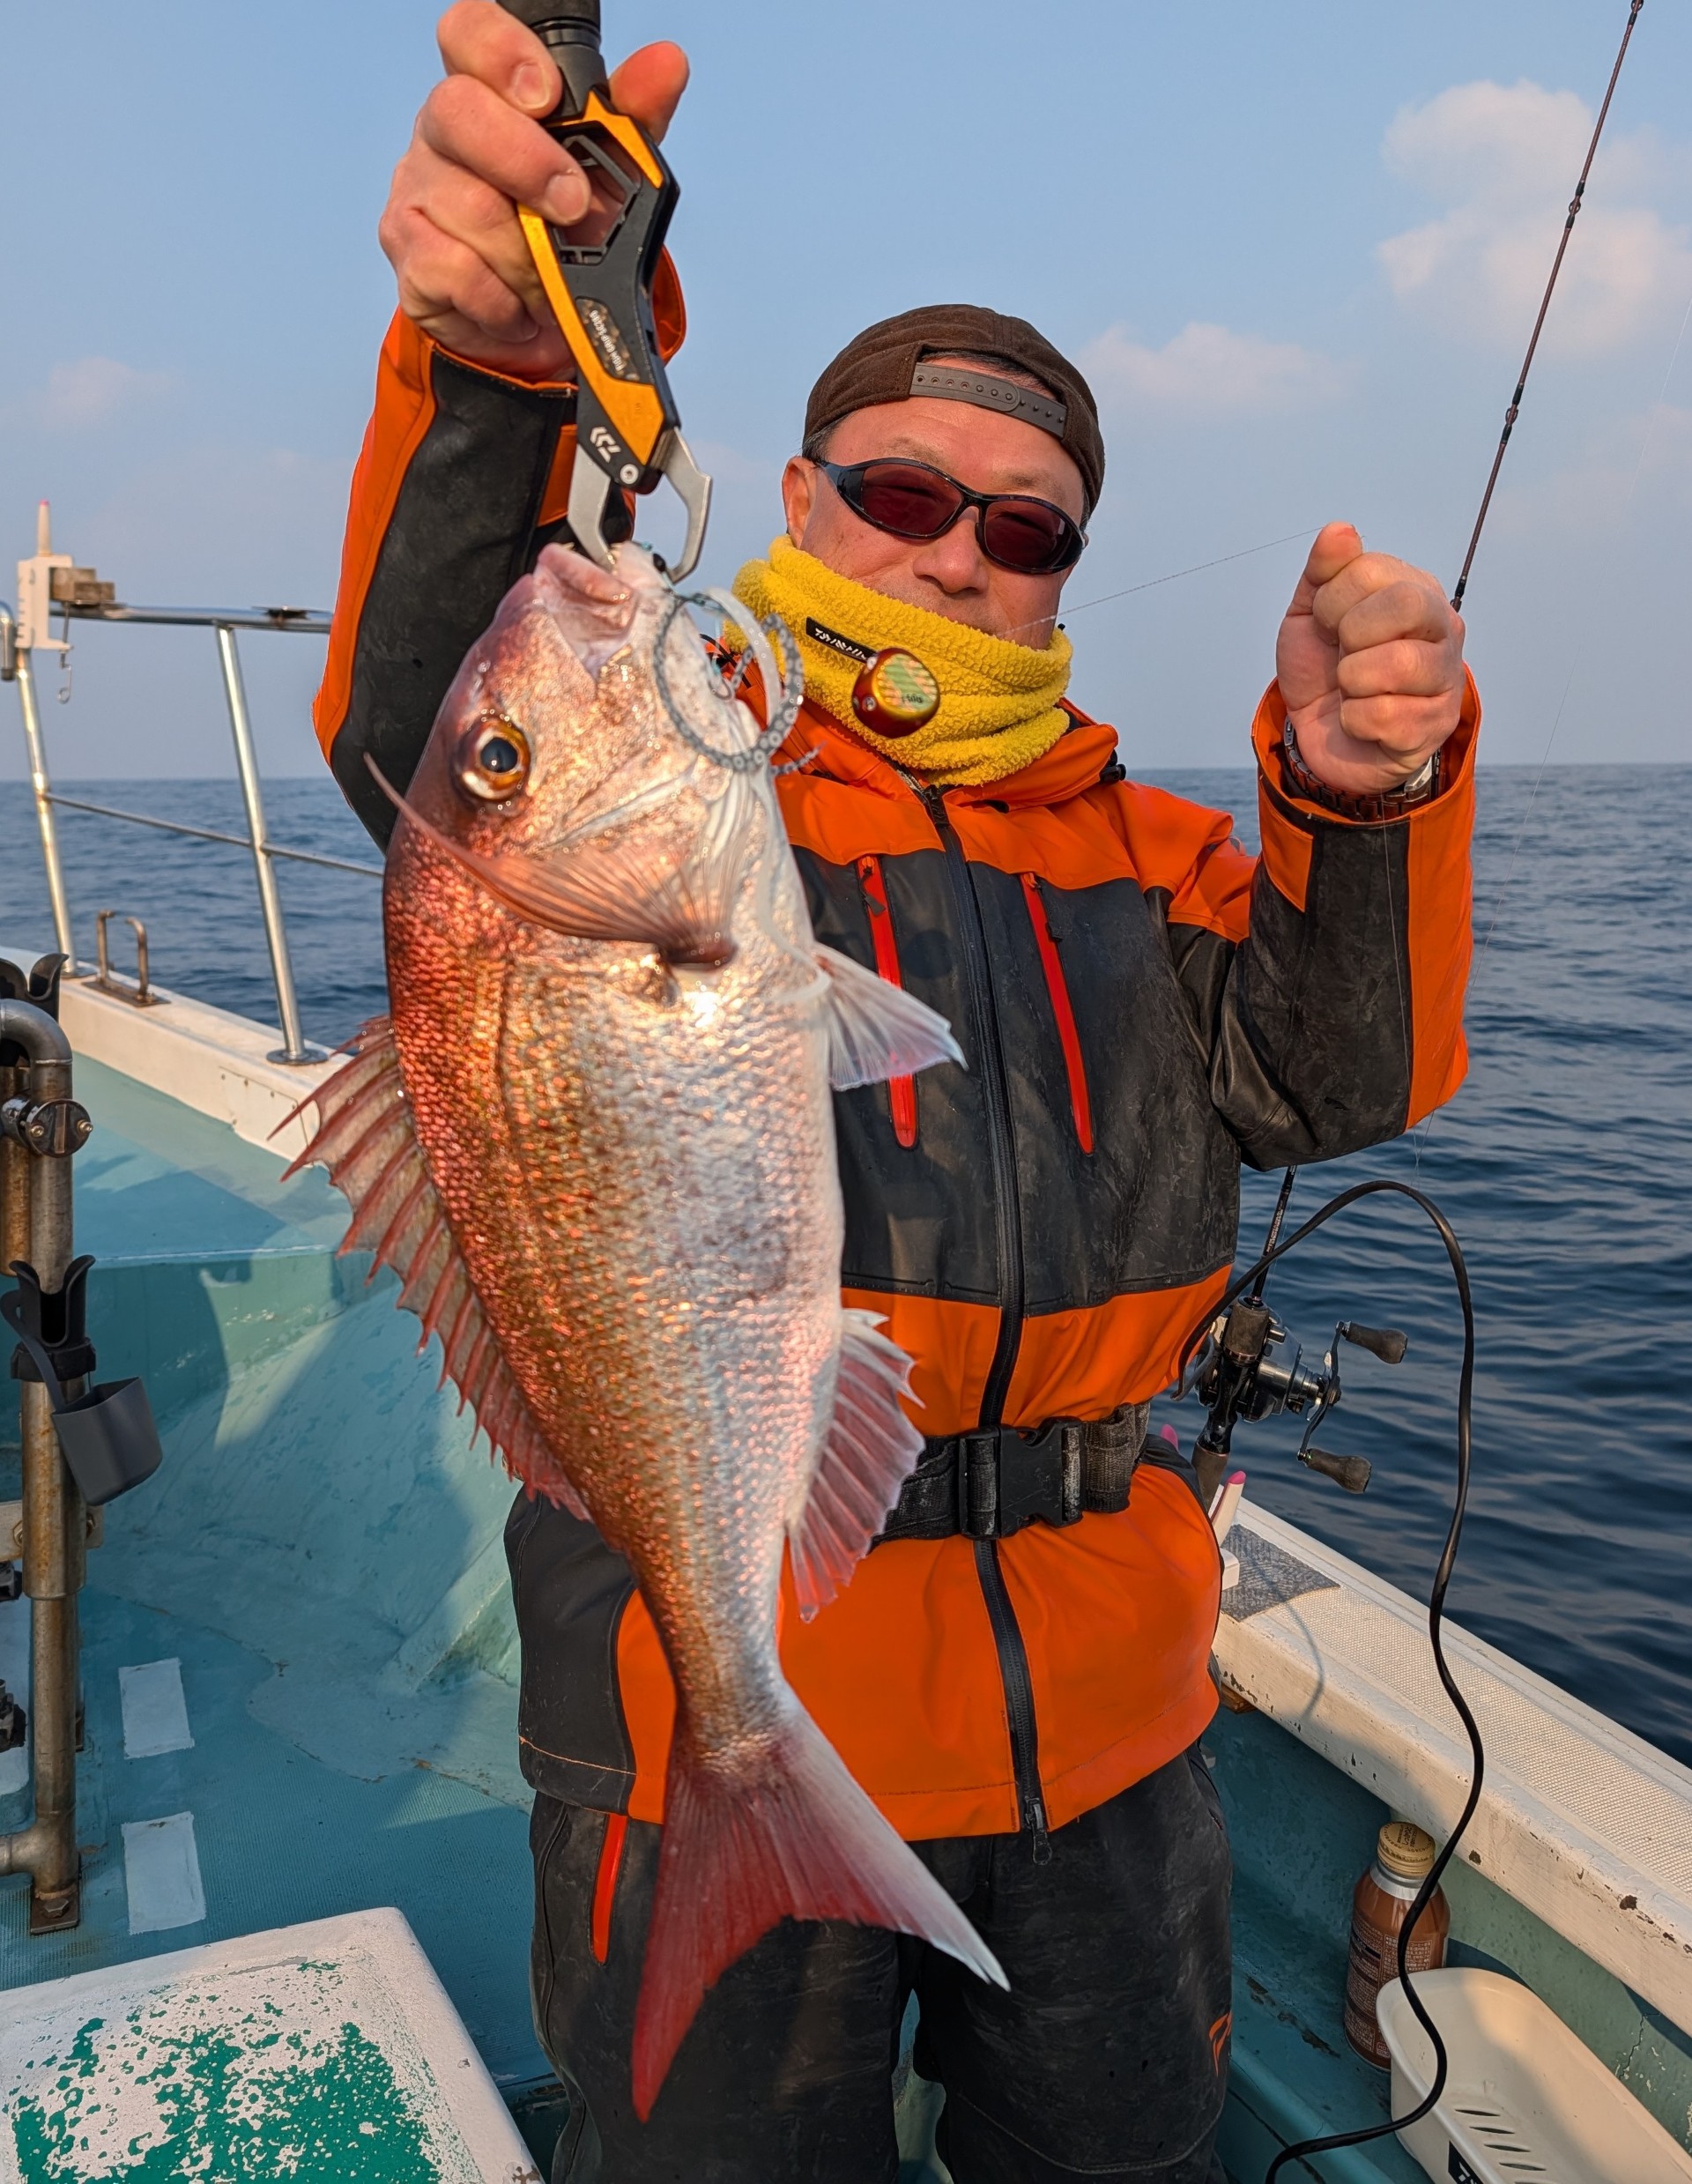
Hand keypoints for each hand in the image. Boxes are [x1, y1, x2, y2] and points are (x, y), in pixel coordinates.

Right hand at [380, 1, 688, 379]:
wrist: (543, 323)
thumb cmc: (564, 231)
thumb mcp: (609, 173)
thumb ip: (631, 118)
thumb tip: (666, 65)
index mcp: (488, 90)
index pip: (469, 33)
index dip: (501, 52)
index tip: (546, 95)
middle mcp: (442, 129)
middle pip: (458, 111)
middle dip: (527, 163)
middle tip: (571, 206)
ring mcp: (417, 189)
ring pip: (469, 206)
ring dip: (529, 256)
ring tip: (551, 280)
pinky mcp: (408, 254)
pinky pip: (454, 270)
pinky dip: (502, 299)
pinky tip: (517, 306)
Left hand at [1275, 523, 1464, 793]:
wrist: (1318, 736)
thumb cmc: (1323, 669)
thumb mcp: (1310, 615)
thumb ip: (1324, 571)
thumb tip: (1340, 530)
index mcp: (1415, 590)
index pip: (1372, 570)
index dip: (1332, 599)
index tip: (1327, 624)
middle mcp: (1442, 628)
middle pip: (1407, 603)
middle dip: (1353, 633)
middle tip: (1344, 654)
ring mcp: (1445, 678)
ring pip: (1398, 663)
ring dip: (1353, 681)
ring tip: (1352, 689)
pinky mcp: (1434, 726)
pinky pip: (1385, 716)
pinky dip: (1355, 721)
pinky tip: (1360, 721)